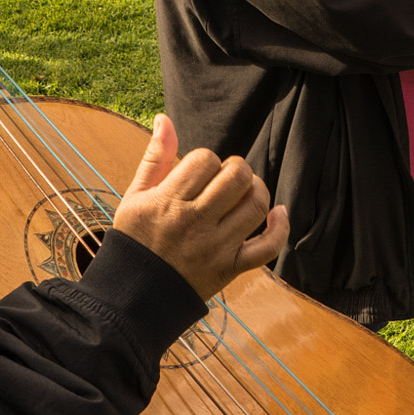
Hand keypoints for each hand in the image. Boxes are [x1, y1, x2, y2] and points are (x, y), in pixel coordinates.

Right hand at [112, 115, 287, 302]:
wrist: (133, 296)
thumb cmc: (135, 241)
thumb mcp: (135, 197)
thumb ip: (155, 157)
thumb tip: (164, 118)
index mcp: (168, 201)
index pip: (205, 160)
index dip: (207, 160)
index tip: (199, 174)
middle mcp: (194, 222)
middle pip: (236, 177)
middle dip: (236, 169)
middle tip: (226, 179)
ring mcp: (215, 247)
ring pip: (256, 206)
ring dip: (257, 191)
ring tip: (245, 193)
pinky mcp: (230, 268)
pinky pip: (267, 248)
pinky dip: (280, 229)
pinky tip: (277, 214)